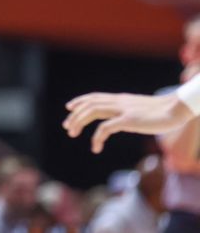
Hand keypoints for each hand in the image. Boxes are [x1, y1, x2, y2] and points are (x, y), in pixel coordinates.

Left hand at [63, 92, 193, 153]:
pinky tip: (96, 147)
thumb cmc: (161, 112)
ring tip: (73, 134)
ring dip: (79, 122)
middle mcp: (119, 102)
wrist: (176, 109)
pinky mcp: (129, 120)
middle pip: (90, 104)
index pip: (95, 97)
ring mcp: (123, 110)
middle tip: (67, 128)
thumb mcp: (139, 111)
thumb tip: (119, 122)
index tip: (69, 107)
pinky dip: (97, 137)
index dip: (80, 101)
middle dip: (75, 115)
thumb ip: (127, 114)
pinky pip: (106, 128)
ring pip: (93, 111)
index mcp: (121, 99)